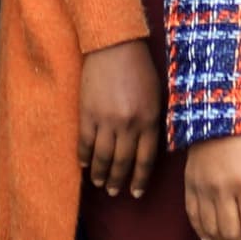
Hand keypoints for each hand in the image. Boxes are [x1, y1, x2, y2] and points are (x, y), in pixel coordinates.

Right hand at [78, 38, 165, 195]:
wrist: (114, 46)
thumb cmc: (140, 68)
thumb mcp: (156, 96)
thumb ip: (153, 122)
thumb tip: (149, 147)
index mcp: (149, 120)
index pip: (145, 159)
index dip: (139, 179)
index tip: (135, 193)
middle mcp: (128, 125)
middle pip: (122, 162)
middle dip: (117, 180)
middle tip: (113, 191)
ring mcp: (106, 120)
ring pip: (102, 157)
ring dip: (100, 173)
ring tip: (98, 183)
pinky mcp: (87, 114)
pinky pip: (85, 142)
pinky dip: (84, 157)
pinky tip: (84, 165)